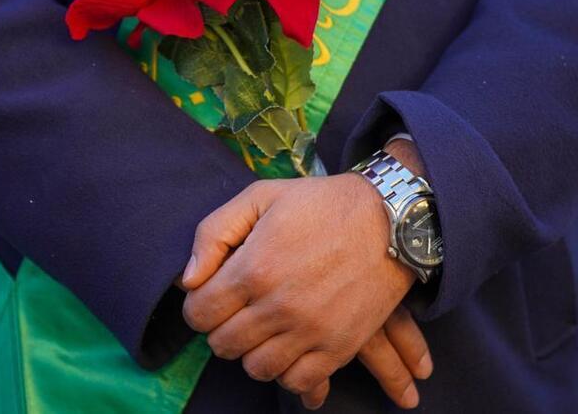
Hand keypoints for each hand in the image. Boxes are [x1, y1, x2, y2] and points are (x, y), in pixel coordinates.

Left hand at [182, 173, 415, 402]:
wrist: (389, 218)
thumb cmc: (321, 204)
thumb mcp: (261, 196)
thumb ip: (214, 233)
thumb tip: (188, 281)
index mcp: (254, 268)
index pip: (198, 313)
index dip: (199, 305)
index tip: (214, 295)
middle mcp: (278, 305)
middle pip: (222, 345)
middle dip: (222, 328)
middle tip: (240, 310)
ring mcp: (310, 330)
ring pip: (256, 368)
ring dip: (253, 351)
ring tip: (264, 328)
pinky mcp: (339, 346)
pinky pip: (297, 381)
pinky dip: (286, 371)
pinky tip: (289, 347)